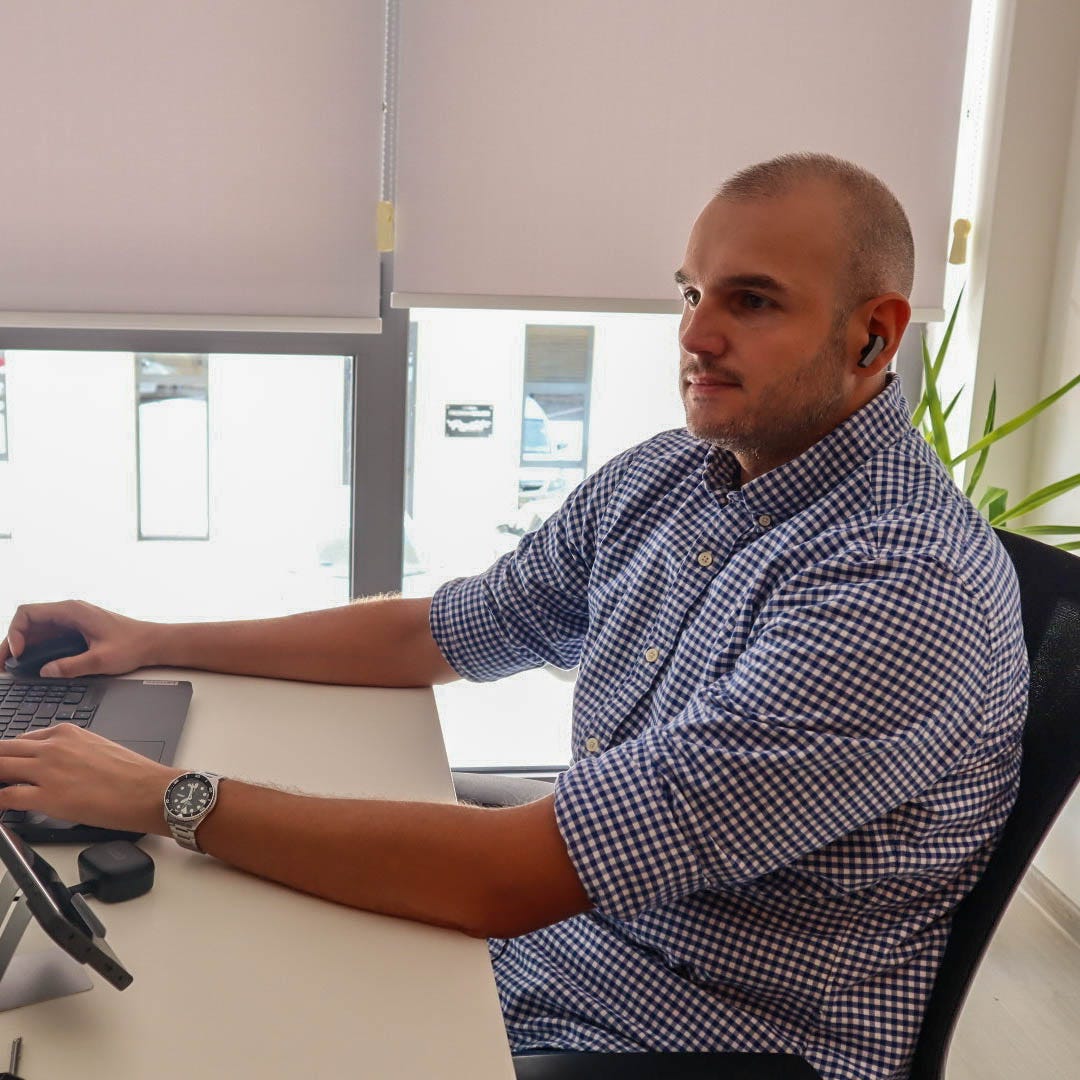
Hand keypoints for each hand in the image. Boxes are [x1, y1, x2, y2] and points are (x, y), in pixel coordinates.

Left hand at [0, 725, 179, 834]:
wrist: (147, 790)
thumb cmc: (132, 774)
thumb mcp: (96, 748)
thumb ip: (69, 751)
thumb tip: (54, 767)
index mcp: (66, 733)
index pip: (21, 740)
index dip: (8, 756)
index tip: (7, 766)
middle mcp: (53, 747)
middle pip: (2, 750)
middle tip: (0, 775)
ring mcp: (47, 770)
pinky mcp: (46, 796)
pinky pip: (5, 796)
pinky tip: (1, 807)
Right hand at [1, 599, 158, 677]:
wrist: (154, 643)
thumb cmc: (133, 645)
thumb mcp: (101, 659)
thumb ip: (72, 666)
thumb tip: (45, 672)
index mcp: (72, 611)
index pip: (28, 613)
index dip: (14, 632)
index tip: (17, 654)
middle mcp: (69, 613)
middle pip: (27, 623)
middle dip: (11, 643)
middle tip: (2, 666)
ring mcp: (71, 622)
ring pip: (35, 631)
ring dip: (21, 647)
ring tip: (10, 667)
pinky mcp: (76, 632)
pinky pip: (48, 637)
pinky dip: (35, 649)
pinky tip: (29, 665)